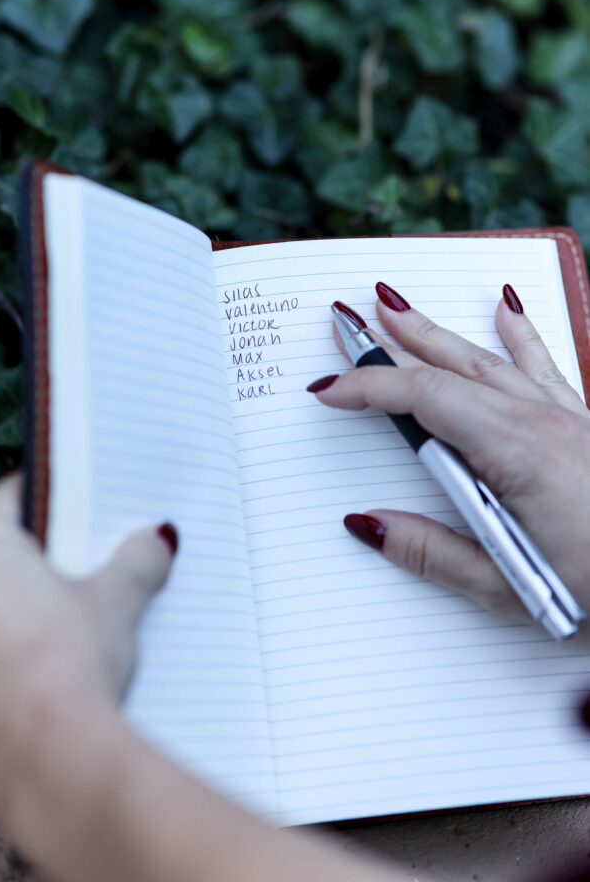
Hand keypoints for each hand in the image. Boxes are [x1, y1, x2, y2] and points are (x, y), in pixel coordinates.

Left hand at [0, 473, 174, 822]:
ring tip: (68, 628)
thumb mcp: (117, 598)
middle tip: (85, 574)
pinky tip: (42, 669)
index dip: (58, 505)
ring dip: (12, 607)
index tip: (84, 519)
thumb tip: (152, 543)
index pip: (17, 494)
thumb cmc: (66, 669)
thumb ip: (136, 558)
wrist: (45, 765)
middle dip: (36, 558)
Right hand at [311, 284, 589, 620]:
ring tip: (400, 304)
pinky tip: (507, 309)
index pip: (425, 400)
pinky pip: (543, 366)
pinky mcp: (582, 426)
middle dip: (394, 339)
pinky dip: (520, 336)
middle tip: (351, 314)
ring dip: (438, 332)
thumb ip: (431, 552)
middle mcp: (541, 421)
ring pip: (488, 359)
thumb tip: (367, 522)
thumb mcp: (506, 587)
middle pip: (451, 366)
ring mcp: (565, 418)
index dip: (370, 387)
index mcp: (517, 453)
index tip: (327, 387)